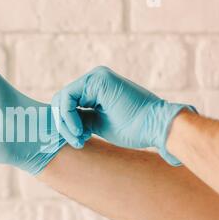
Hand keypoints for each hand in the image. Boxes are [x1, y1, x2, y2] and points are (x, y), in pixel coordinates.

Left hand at [52, 66, 195, 164]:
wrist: (156, 127)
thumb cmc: (133, 129)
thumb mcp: (98, 123)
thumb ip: (82, 118)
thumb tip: (61, 122)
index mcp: (95, 88)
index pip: (67, 103)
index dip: (66, 124)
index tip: (78, 141)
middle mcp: (94, 79)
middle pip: (62, 100)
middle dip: (63, 125)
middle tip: (76, 142)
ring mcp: (96, 77)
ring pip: (62, 99)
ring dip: (65, 124)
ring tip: (79, 139)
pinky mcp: (97, 80)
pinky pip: (68, 98)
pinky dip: (68, 117)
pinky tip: (80, 131)